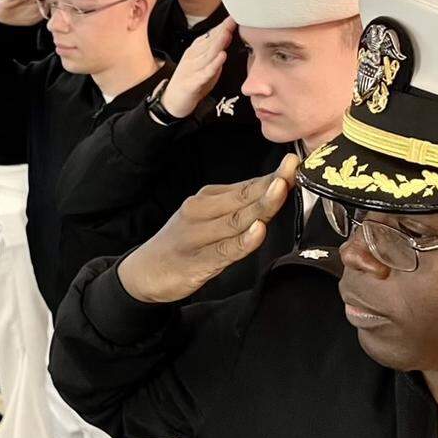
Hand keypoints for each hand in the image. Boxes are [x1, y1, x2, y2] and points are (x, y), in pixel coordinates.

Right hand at [118, 153, 298, 302]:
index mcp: (207, 199)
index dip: (273, 177)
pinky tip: (258, 231)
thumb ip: (236, 209)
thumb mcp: (206, 220)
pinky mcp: (197, 261)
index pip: (246, 186)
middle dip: (272, 185)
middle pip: (244, 198)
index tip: (294, 164)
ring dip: (261, 205)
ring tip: (281, 190)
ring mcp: (199, 236)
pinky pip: (225, 250)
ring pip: (237, 220)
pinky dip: (243, 240)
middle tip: (293, 169)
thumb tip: (272, 193)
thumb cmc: (183, 244)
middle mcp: (202, 212)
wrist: (143, 272)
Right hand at [160, 16, 235, 117]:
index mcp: (195, 51)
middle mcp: (192, 57)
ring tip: (227, 34)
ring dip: (218, 44)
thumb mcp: (204, 64)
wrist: (173, 101)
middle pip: (209, 43)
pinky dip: (214, 65)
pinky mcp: (192, 83)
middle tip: (232, 20)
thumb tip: (227, 35)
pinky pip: (205, 73)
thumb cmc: (192, 81)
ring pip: (207, 55)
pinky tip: (221, 57)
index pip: (209, 36)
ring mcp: (191, 69)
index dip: (221, 27)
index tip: (233, 17)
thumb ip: (214, 51)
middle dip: (221, 31)